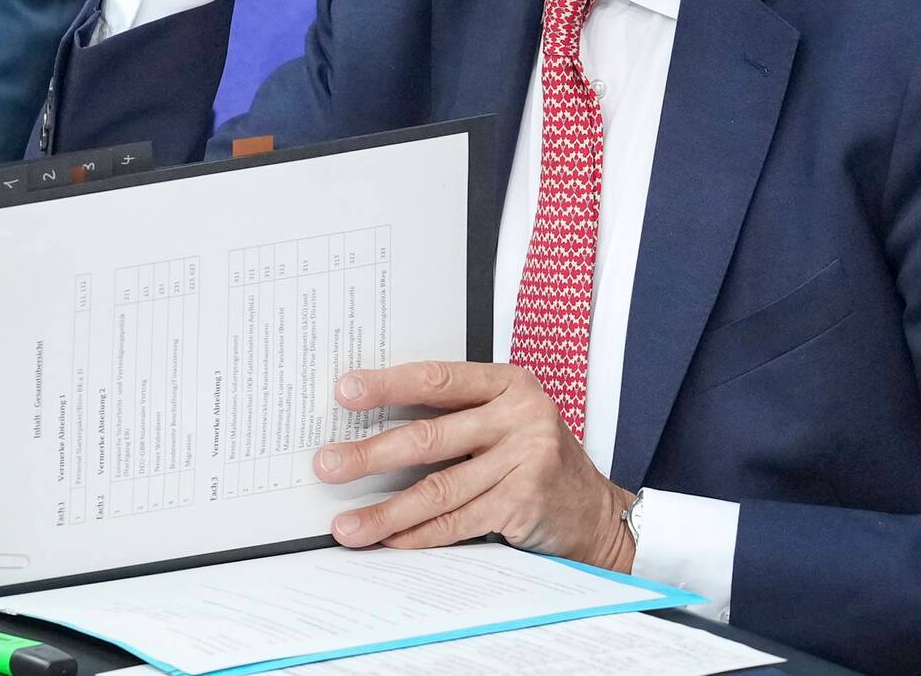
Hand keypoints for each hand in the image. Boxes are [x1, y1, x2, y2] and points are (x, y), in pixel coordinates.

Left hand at [316, 361, 636, 571]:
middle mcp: (521, 415)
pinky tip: (389, 542)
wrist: (592, 510)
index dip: (389, 384)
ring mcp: (526, 459)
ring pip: (439, 489)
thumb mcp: (509, 421)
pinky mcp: (524, 502)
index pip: (439, 378)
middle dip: (371, 453)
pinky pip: (457, 522)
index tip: (346, 391)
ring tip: (346, 525)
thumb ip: (459, 417)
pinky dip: (419, 535)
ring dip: (386, 511)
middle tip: (328, 464)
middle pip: (431, 436)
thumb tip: (375, 430)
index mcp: (511, 383)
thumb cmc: (536, 460)